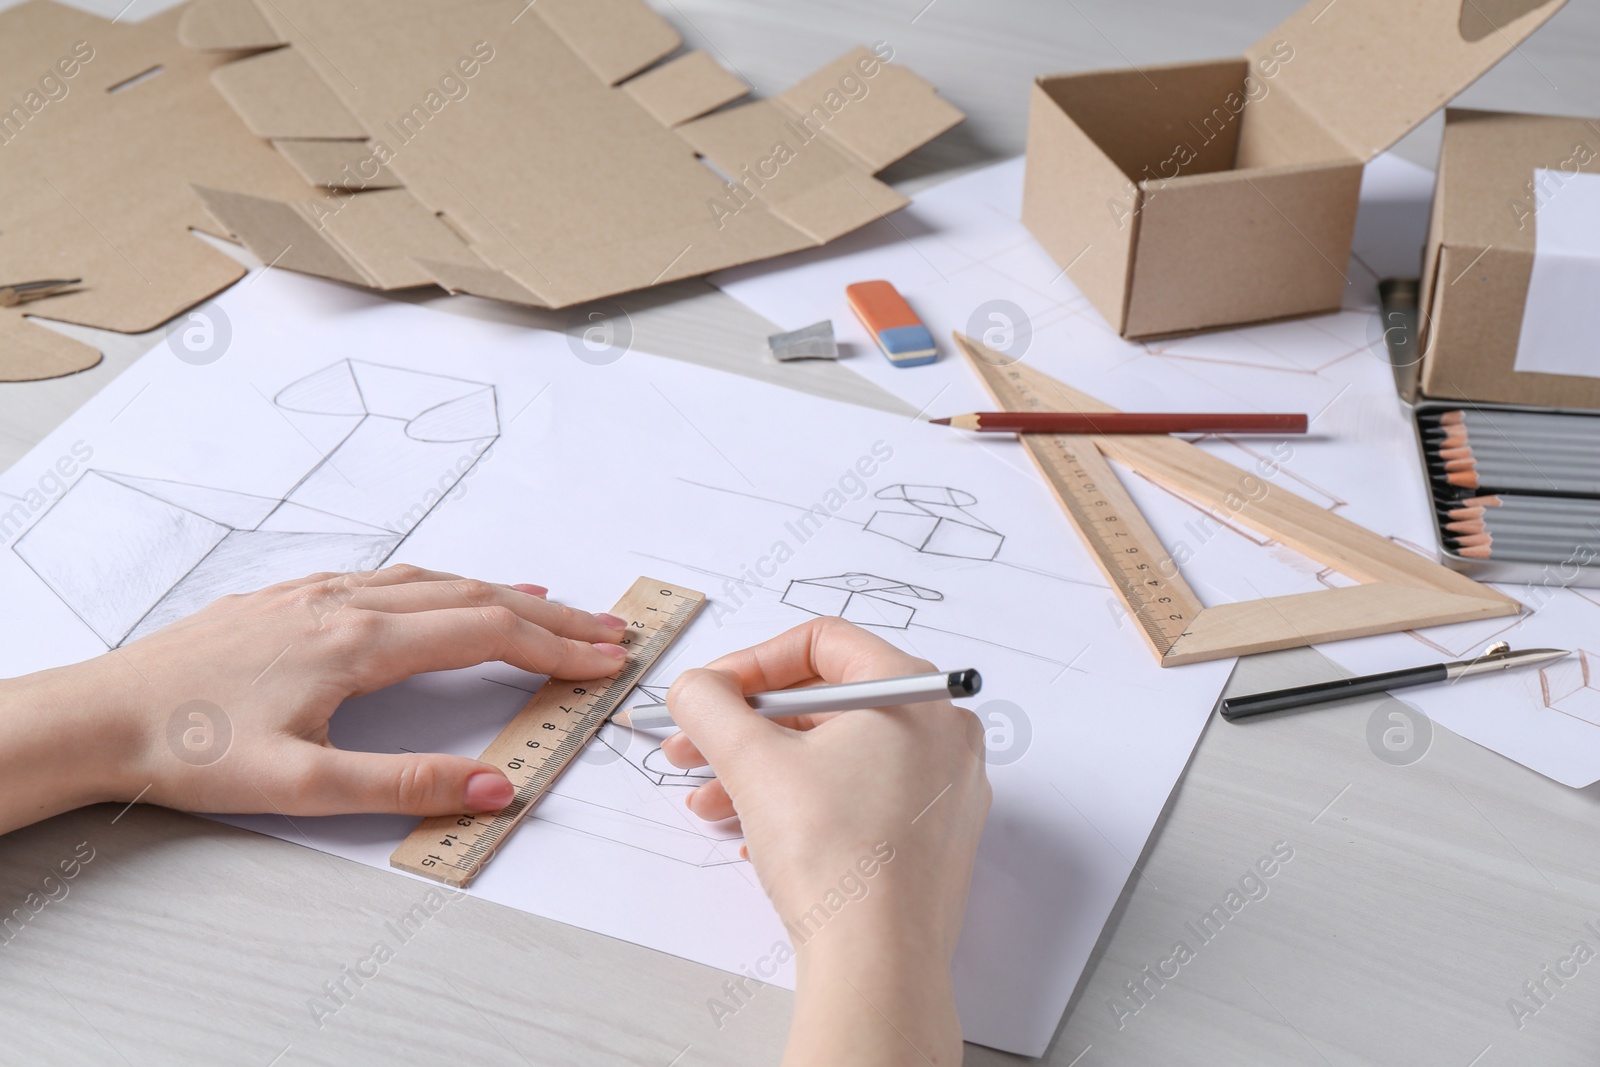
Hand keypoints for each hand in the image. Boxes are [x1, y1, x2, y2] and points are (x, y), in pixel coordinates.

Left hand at [0, 565, 628, 833]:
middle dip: (549, 615)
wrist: (98, 714)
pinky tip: (441, 591)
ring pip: (433, 579)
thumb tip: (494, 786)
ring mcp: (316, 592)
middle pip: (474, 596)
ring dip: (500, 592)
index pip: (486, 635)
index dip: (555, 648)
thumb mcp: (302, 785)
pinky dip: (440, 583)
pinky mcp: (288, 597)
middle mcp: (346, 603)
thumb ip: (405, 784)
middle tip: (606, 630)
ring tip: (549, 605)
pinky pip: (388, 576)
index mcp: (359, 643)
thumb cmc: (188, 748)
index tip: (605, 661)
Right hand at [660, 617, 989, 1065]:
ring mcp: (945, 788)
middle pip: (829, 700)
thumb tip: (693, 687)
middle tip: (693, 748)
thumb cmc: (832, 854)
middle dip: (749, 726)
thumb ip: (711, 705)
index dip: (752, 663)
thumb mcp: (751, 761)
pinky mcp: (933, 839)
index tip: (709, 695)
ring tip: (709, 803)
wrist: (877, 964)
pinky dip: (804, 803)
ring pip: (840, 754)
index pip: (824, 642)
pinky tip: (753, 836)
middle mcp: (943, 732)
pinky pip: (862, 796)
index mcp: (916, 692)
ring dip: (764, 770)